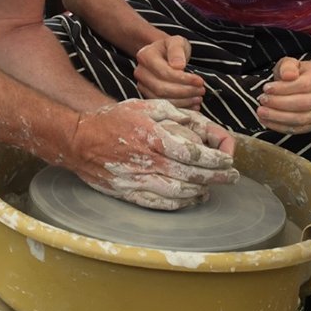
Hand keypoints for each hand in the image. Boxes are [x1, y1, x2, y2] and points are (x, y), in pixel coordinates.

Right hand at [71, 98, 237, 208]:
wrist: (78, 141)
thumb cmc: (112, 120)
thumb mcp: (142, 106)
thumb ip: (172, 113)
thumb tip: (197, 121)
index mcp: (152, 137)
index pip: (193, 152)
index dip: (215, 158)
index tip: (228, 159)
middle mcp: (147, 161)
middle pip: (191, 174)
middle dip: (216, 177)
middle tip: (232, 177)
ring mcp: (137, 180)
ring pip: (178, 192)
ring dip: (200, 192)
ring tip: (213, 189)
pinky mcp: (128, 193)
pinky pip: (159, 203)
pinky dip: (179, 204)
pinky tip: (190, 199)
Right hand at [134, 35, 204, 107]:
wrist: (164, 54)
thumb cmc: (172, 48)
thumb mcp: (177, 42)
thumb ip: (177, 51)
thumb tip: (178, 66)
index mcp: (145, 56)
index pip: (164, 72)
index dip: (182, 79)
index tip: (200, 81)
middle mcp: (140, 72)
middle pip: (161, 88)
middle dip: (184, 92)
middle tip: (201, 91)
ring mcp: (142, 85)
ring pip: (161, 99)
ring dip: (182, 101)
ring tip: (198, 98)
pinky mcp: (148, 96)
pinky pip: (162, 105)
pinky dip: (179, 107)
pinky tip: (192, 105)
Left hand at [256, 57, 310, 134]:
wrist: (308, 82)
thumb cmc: (296, 72)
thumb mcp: (289, 63)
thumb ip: (288, 66)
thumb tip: (288, 75)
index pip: (304, 85)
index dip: (283, 88)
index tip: (266, 88)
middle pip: (303, 104)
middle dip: (279, 103)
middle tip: (262, 100)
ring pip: (301, 119)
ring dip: (278, 117)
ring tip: (261, 112)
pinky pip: (297, 129)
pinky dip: (280, 127)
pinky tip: (266, 121)